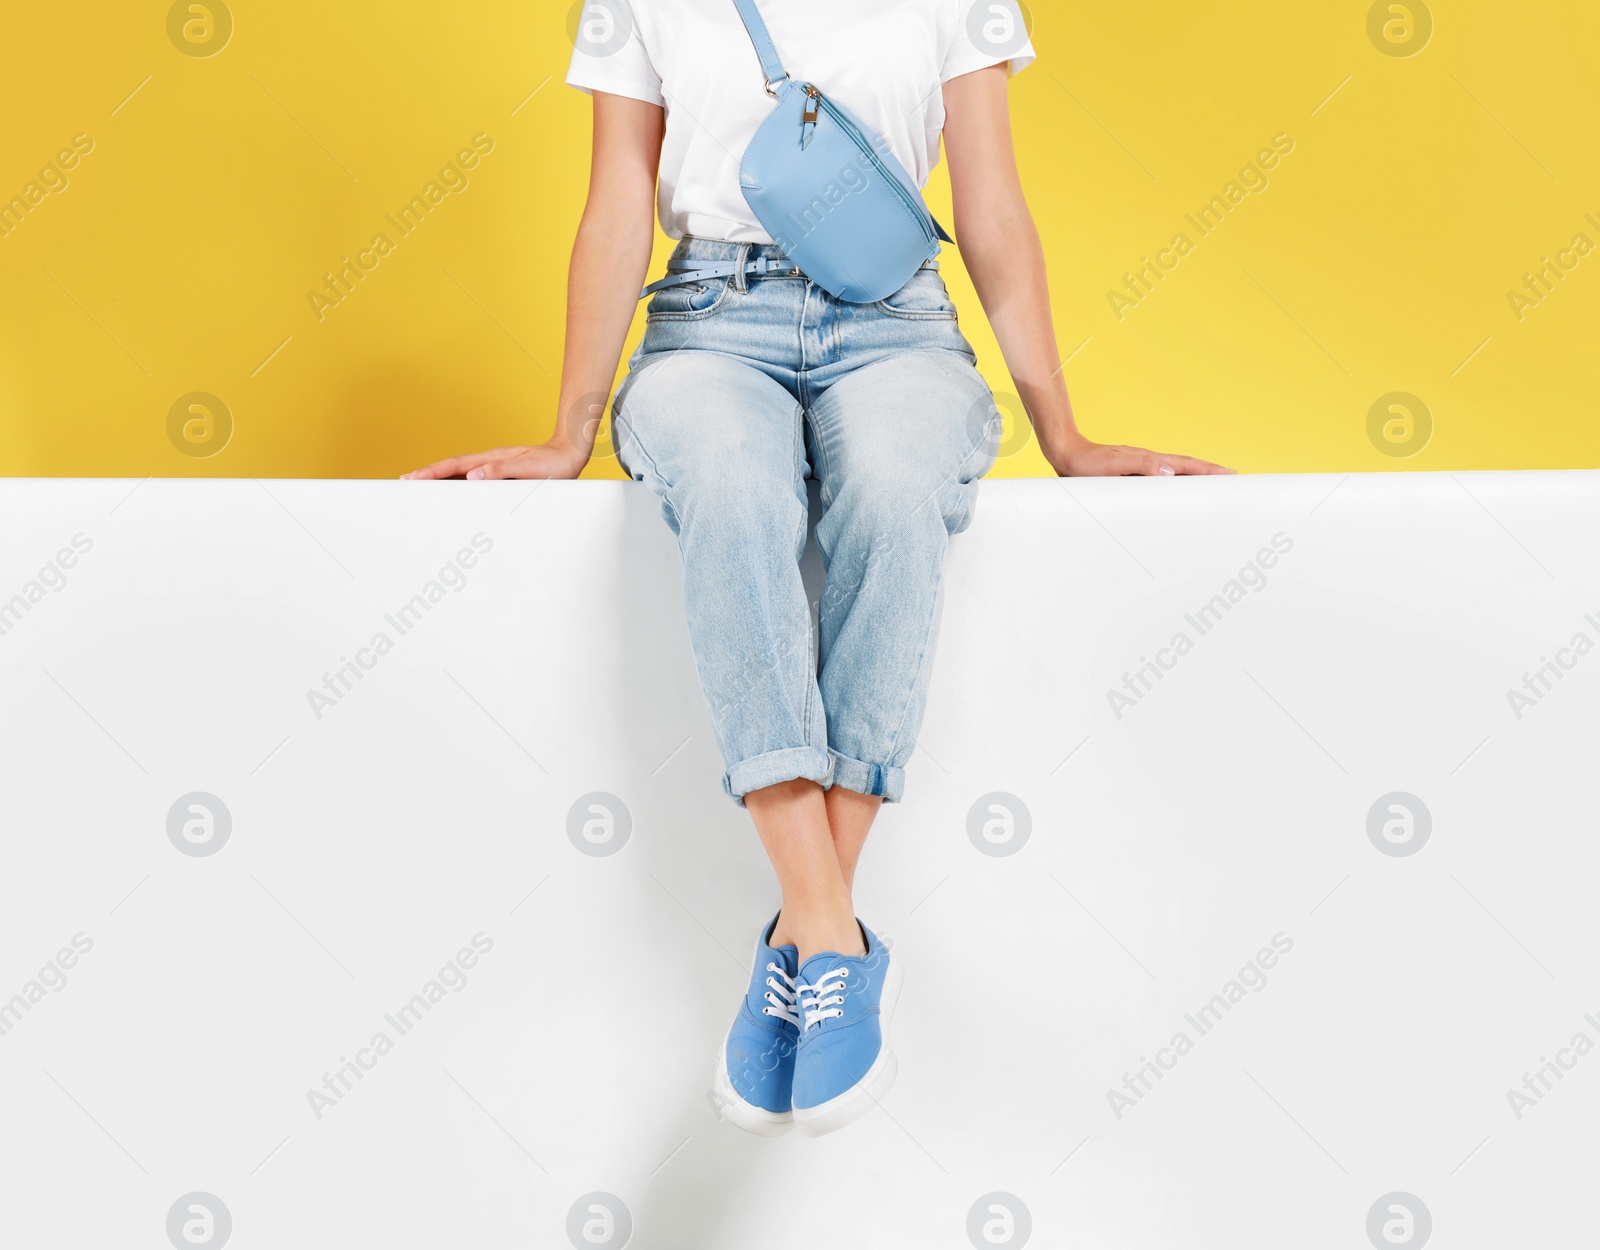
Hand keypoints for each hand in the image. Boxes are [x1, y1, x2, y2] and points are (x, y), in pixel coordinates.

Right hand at [401, 441, 588, 480]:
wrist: (570, 456)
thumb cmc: (553, 465)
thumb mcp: (529, 468)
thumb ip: (502, 471)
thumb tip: (472, 476)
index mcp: (491, 459)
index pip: (454, 466)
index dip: (431, 473)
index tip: (411, 479)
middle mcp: (489, 462)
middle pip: (451, 469)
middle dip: (427, 476)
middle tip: (403, 484)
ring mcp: (493, 468)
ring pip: (459, 475)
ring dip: (439, 481)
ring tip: (419, 490)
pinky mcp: (500, 475)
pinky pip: (472, 481)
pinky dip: (457, 486)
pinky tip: (451, 493)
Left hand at [1045, 433, 1233, 476]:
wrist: (1065, 453)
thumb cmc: (1086, 463)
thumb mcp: (1114, 465)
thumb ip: (1142, 466)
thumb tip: (1171, 472)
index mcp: (1150, 461)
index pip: (1187, 466)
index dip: (1209, 471)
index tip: (1231, 475)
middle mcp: (1149, 463)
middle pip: (1186, 468)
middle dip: (1209, 474)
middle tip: (1232, 480)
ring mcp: (1141, 468)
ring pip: (1174, 474)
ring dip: (1193, 479)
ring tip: (1210, 486)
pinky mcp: (1130, 475)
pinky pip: (1159, 480)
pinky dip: (1173, 484)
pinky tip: (1173, 490)